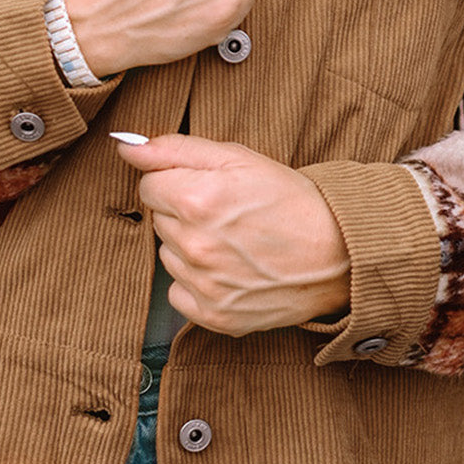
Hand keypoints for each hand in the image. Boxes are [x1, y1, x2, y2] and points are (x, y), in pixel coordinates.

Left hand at [115, 134, 350, 336]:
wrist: (338, 253)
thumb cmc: (290, 200)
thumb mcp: (237, 157)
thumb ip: (174, 149)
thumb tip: (125, 147)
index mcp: (196, 200)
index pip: (149, 186)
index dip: (177, 182)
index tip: (208, 188)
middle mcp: (196, 245)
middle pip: (158, 221)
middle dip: (184, 213)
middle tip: (228, 214)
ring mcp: (204, 285)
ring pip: (168, 257)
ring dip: (190, 248)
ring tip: (233, 243)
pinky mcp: (215, 316)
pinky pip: (178, 294)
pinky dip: (198, 284)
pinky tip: (230, 271)